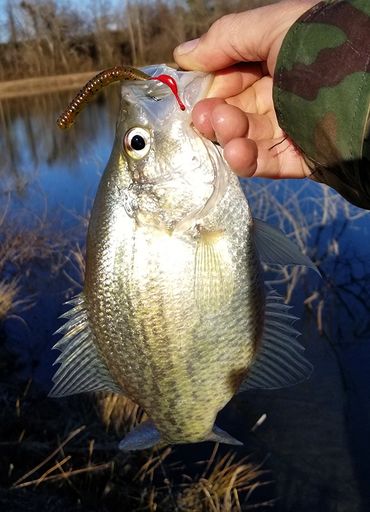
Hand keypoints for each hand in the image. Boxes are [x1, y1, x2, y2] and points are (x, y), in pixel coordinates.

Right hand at [174, 0, 318, 178]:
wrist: (364, 83)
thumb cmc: (317, 45)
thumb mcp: (270, 26)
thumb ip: (224, 39)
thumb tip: (181, 55)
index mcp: (273, 63)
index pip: (229, 80)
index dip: (208, 88)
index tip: (190, 95)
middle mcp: (279, 96)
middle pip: (234, 112)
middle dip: (215, 115)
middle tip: (203, 117)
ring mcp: (289, 129)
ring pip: (247, 139)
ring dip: (229, 137)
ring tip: (224, 130)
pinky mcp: (299, 158)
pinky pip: (268, 163)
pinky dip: (249, 161)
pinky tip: (236, 153)